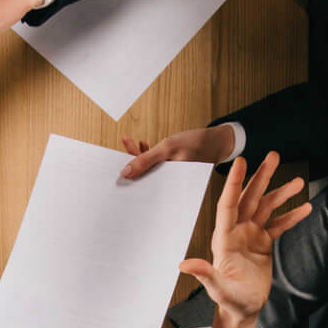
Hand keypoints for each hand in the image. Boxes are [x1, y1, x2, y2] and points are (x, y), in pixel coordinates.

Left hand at [119, 125, 236, 178]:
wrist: (216, 141)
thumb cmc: (196, 144)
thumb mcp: (168, 148)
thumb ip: (146, 160)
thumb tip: (125, 172)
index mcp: (167, 185)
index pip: (141, 186)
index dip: (127, 180)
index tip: (111, 173)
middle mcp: (167, 183)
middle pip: (142, 177)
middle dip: (129, 165)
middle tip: (116, 153)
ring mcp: (168, 175)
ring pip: (147, 168)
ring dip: (137, 156)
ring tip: (128, 141)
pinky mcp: (170, 168)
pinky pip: (154, 163)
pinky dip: (146, 154)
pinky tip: (141, 144)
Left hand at [180, 153, 311, 327]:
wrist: (242, 309)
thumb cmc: (228, 300)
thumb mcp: (218, 288)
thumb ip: (205, 274)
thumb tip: (184, 265)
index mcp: (224, 238)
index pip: (229, 204)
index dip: (235, 183)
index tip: (241, 161)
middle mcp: (237, 232)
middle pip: (250, 198)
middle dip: (261, 177)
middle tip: (274, 156)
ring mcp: (251, 235)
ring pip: (266, 207)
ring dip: (281, 193)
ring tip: (298, 181)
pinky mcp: (264, 242)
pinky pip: (278, 224)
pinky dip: (291, 216)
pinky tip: (305, 207)